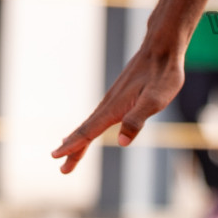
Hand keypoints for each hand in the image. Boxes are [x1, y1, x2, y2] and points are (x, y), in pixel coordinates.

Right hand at [51, 48, 182, 173]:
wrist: (162, 48)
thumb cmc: (162, 75)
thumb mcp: (155, 101)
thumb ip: (137, 120)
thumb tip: (122, 142)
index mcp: (114, 108)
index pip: (88, 132)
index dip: (73, 146)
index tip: (56, 157)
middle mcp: (109, 104)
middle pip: (86, 131)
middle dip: (73, 150)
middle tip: (63, 169)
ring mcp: (113, 98)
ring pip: (91, 123)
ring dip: (79, 139)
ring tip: (67, 150)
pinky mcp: (120, 95)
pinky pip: (99, 115)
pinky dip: (90, 127)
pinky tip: (91, 128)